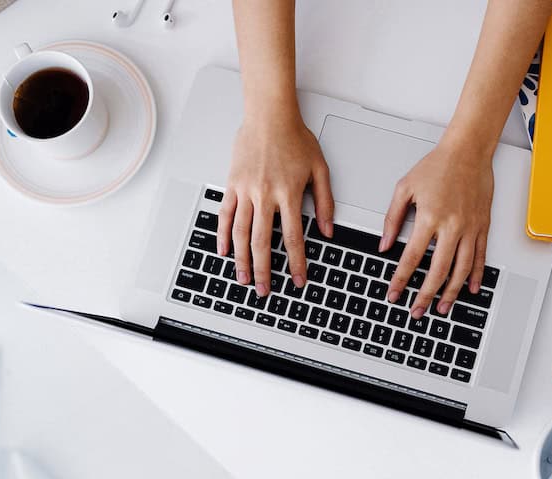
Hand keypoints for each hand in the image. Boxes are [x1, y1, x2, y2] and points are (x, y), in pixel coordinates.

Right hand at [217, 112, 333, 296]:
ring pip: (240, 233)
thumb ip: (325, 202)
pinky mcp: (232, 185)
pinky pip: (224, 214)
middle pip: (263, 242)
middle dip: (265, 270)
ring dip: (242, 260)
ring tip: (244, 278)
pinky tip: (223, 252)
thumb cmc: (295, 138)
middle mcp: (265, 196)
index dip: (297, 263)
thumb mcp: (320, 169)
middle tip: (266, 290)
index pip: (294, 238)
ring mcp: (245, 191)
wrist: (269, 115)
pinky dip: (222, 235)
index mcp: (288, 194)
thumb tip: (329, 230)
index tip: (298, 280)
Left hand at [380, 140, 493, 318]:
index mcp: (429, 218)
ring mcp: (470, 228)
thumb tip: (384, 245)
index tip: (394, 293)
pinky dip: (475, 275)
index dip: (401, 279)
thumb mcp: (404, 188)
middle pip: (438, 271)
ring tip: (442, 308)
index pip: (411, 258)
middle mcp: (452, 226)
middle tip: (417, 311)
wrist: (468, 151)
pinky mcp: (482, 226)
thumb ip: (392, 219)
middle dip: (425, 295)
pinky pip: (480, 256)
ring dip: (451, 293)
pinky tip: (470, 289)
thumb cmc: (437, 166)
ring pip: (461, 269)